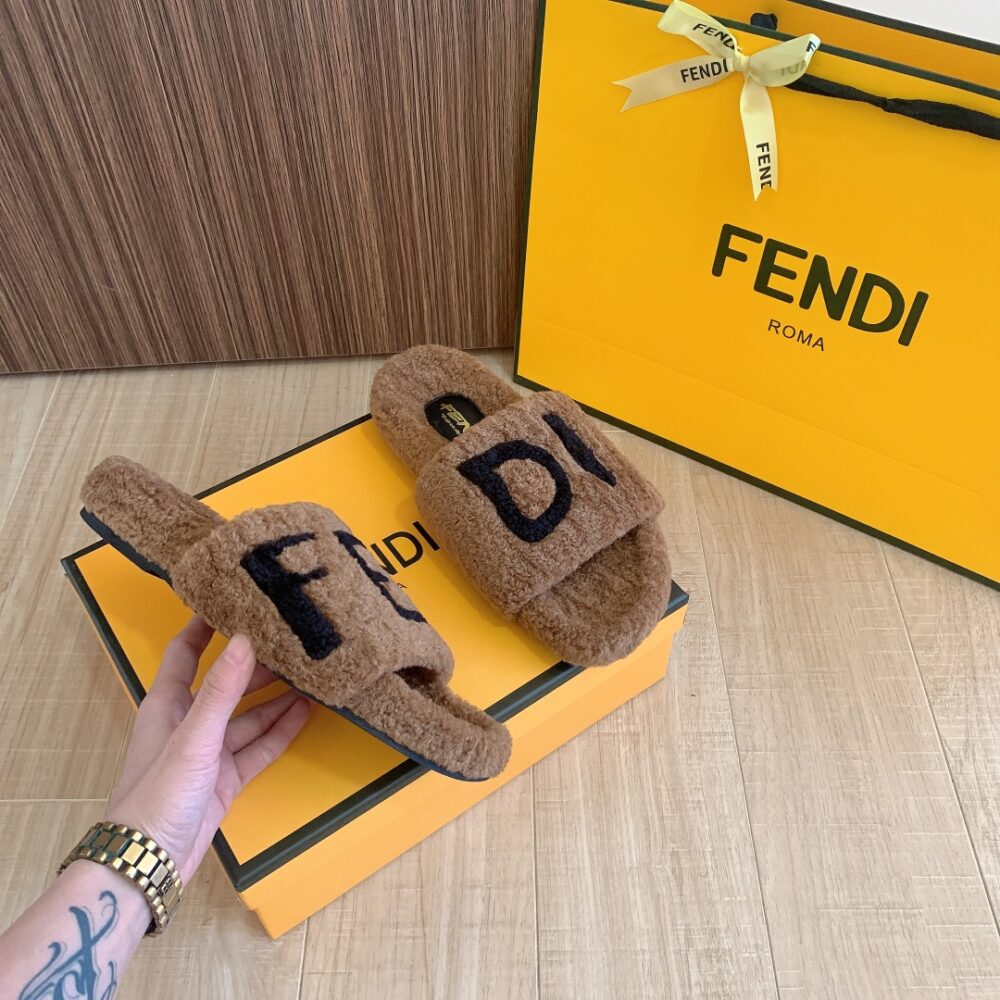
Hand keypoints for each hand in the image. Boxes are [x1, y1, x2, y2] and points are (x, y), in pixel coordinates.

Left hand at [105, 616, 310, 882]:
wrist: (148, 865)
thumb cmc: (157, 796)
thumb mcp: (193, 738)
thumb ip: (221, 690)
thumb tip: (245, 638)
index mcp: (168, 704)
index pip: (186, 652)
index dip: (205, 625)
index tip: (233, 598)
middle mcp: (188, 722)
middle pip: (227, 682)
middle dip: (257, 662)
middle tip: (292, 638)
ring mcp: (209, 753)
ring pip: (248, 715)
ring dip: (276, 697)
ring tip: (310, 672)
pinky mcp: (225, 780)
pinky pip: (258, 747)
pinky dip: (280, 730)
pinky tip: (305, 712)